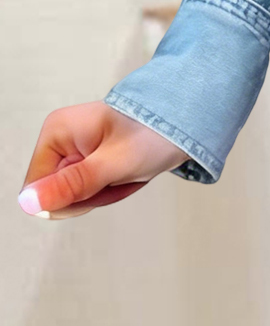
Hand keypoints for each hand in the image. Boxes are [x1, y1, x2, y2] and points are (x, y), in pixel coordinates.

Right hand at [18, 103, 187, 219]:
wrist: (186, 122)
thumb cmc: (154, 134)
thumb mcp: (113, 165)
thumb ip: (71, 185)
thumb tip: (28, 203)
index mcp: (56, 132)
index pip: (36, 188)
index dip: (67, 200)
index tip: (98, 187)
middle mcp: (61, 139)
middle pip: (57, 193)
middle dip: (92, 196)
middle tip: (120, 178)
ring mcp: (75, 150)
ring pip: (76, 195)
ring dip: (105, 194)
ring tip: (127, 174)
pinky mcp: (89, 159)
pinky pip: (91, 189)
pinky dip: (112, 190)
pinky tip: (127, 176)